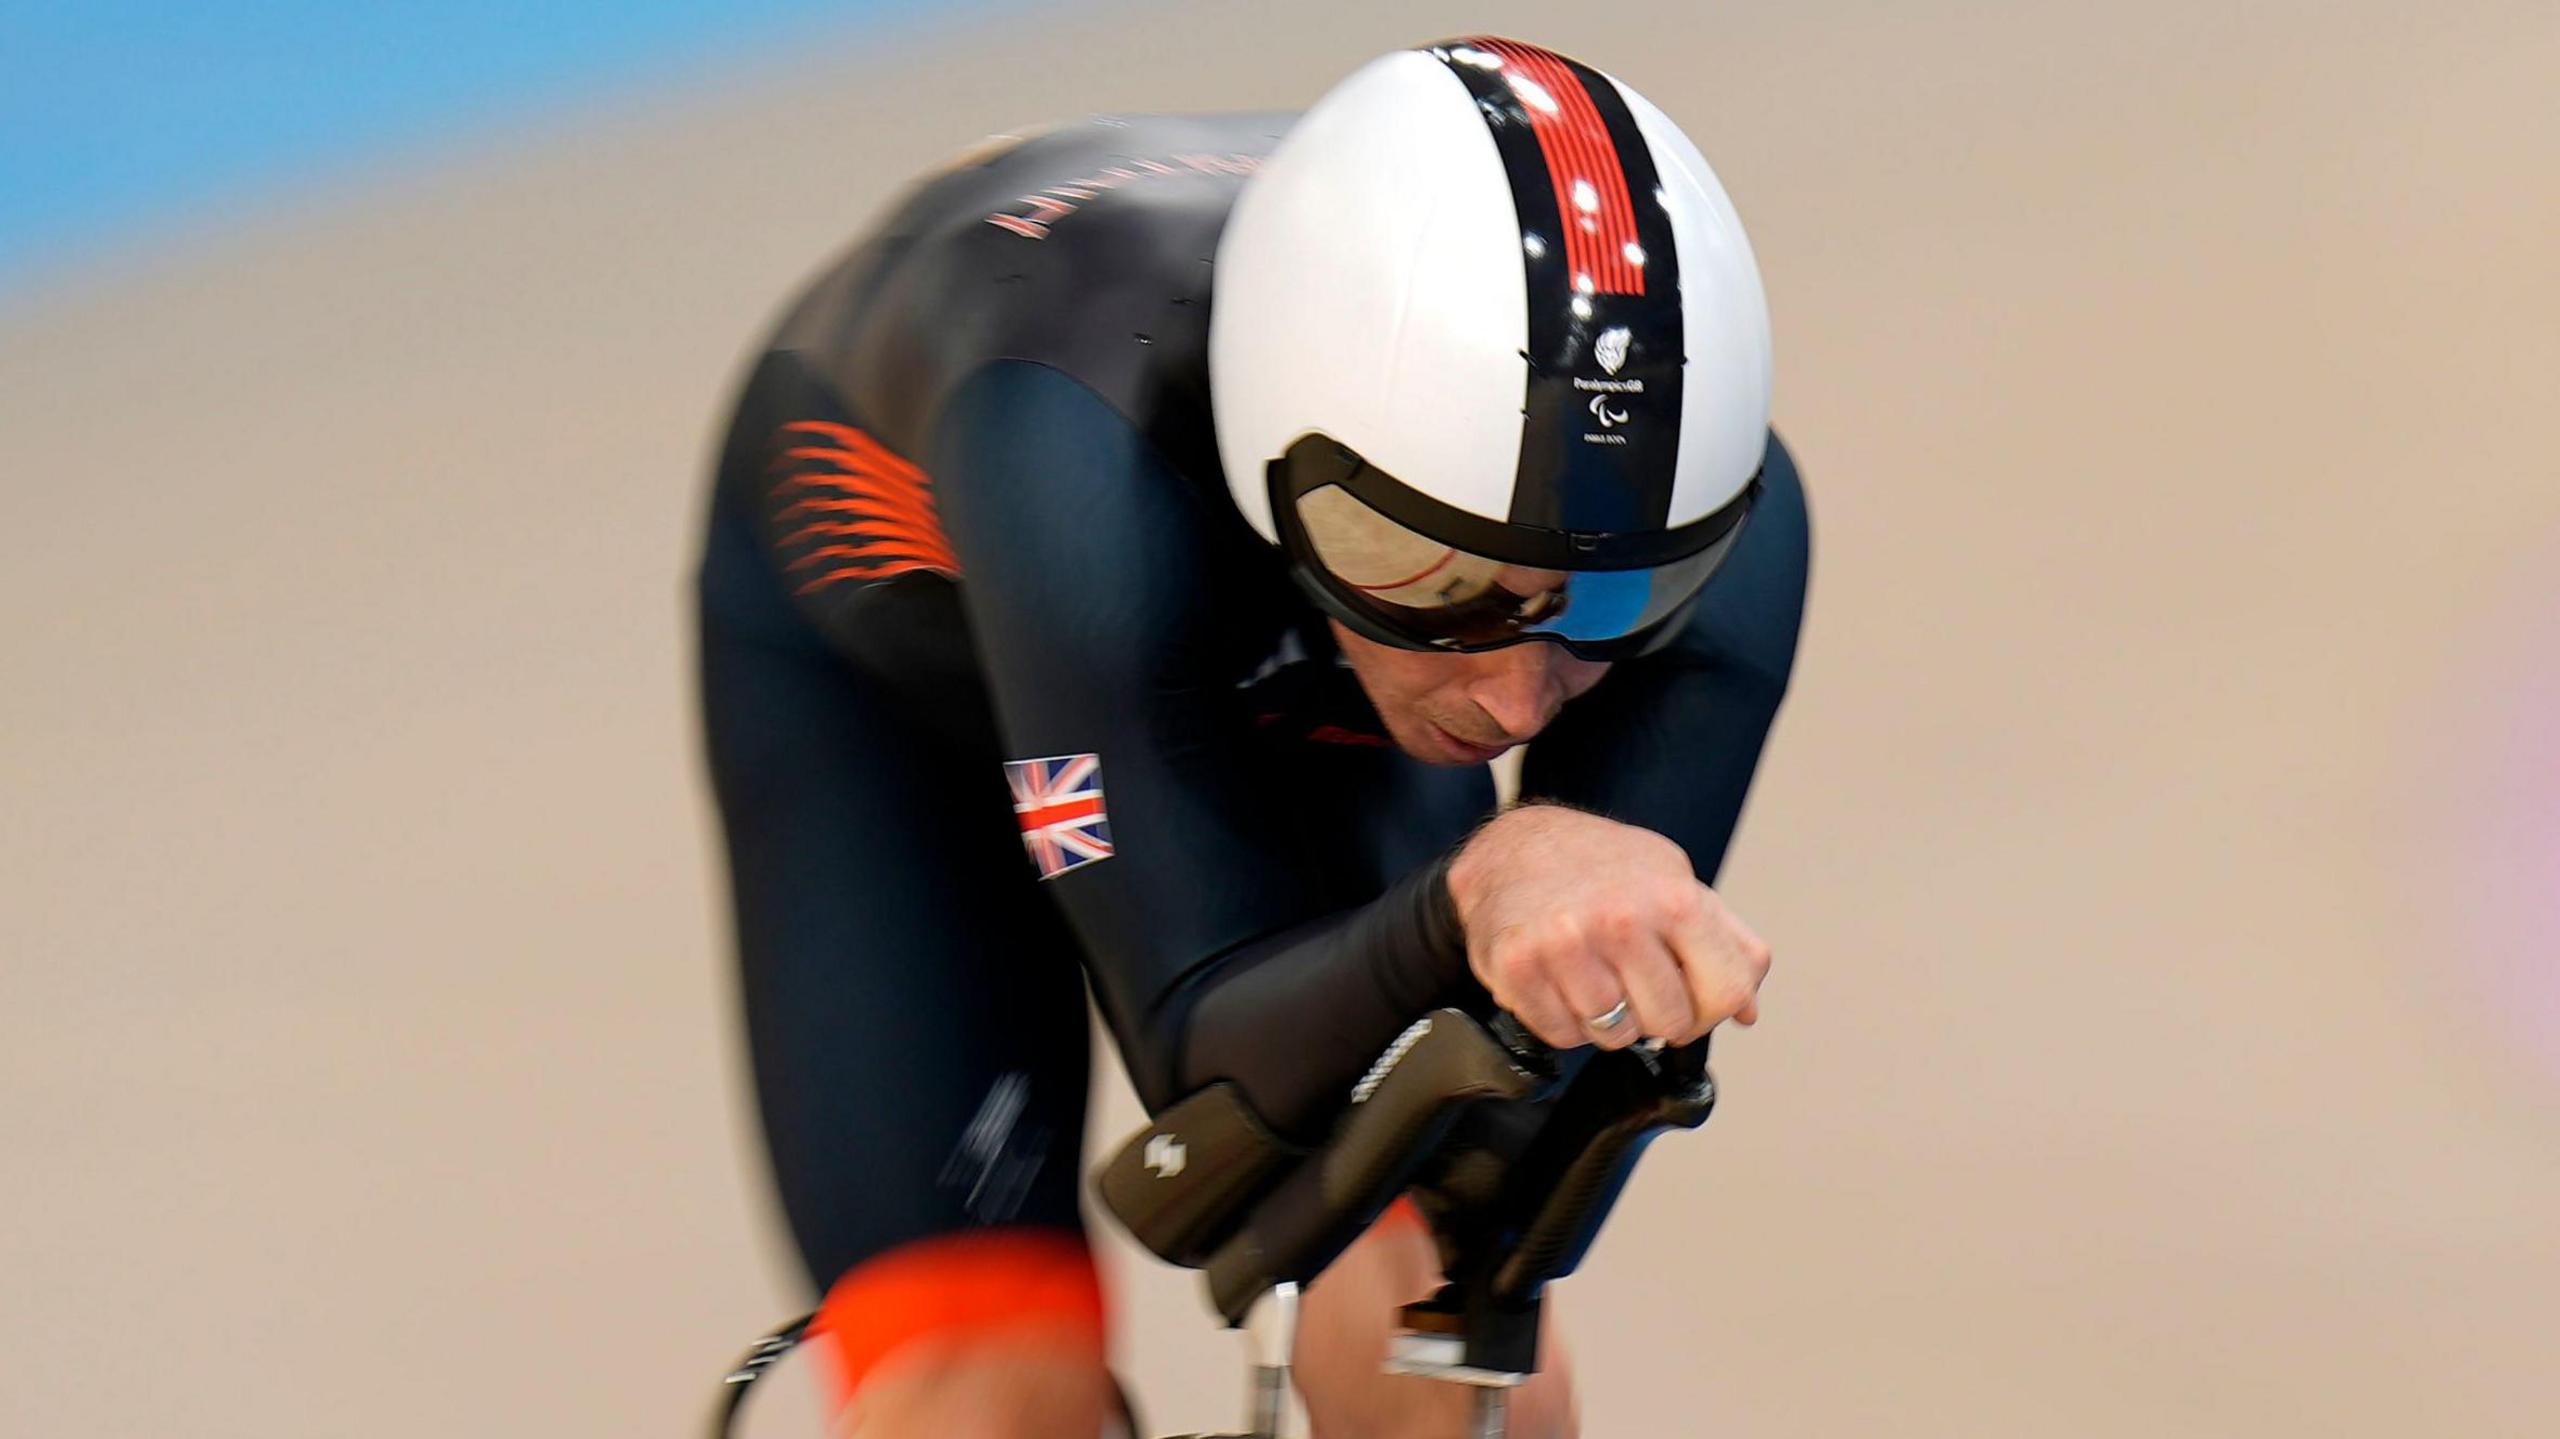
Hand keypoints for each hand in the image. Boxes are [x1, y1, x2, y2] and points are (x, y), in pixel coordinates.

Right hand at [1445, 803, 1771, 1049]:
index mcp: (1673, 899)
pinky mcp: (1517, 967)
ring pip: (1614, 1036)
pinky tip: (1561, 982)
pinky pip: (1562, 1035)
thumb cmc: (1603, 868)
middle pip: (1669, 1023)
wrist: (1513, 847)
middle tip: (1631, 981)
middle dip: (1656, 1014)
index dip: (1711, 1008)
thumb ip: (1726, 943)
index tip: (1688, 997)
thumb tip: (1748, 1010)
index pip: (1726, 993)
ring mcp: (1564, 945)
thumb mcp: (1675, 881)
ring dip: (1607, 1019)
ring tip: (1593, 976)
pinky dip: (1564, 1020)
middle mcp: (1619, 920)